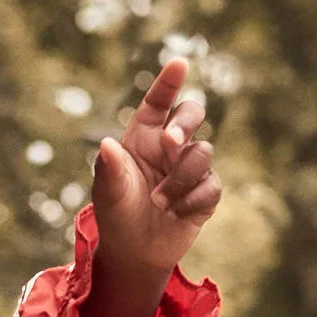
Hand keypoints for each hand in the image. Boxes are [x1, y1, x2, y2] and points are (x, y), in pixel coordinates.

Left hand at [80, 60, 221, 316]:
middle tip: (170, 141)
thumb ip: (109, 168)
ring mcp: (190, 167)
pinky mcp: (205, 192)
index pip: (159, 102)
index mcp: (145, 135)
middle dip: (186, 121)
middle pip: (192, 114)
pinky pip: (210, 186)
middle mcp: (170, 146)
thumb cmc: (117, 213)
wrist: (134, 252)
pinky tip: (175, 213)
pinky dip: (191, 200)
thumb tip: (106, 144)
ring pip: (201, 154)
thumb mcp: (108, 192)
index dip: (169, 82)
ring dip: (179, 179)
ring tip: (158, 203)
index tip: (179, 64)